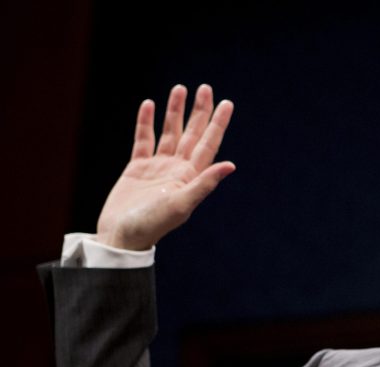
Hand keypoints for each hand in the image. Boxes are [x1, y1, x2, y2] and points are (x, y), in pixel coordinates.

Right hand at [96, 84, 235, 249]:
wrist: (122, 238)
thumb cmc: (152, 225)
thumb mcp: (181, 204)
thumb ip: (204, 184)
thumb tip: (230, 165)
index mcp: (190, 176)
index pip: (208, 144)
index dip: (218, 123)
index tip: (227, 103)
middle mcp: (177, 169)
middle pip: (191, 133)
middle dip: (199, 111)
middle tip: (205, 88)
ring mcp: (157, 168)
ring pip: (168, 132)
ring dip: (174, 112)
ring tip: (179, 88)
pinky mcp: (136, 168)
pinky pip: (143, 140)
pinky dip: (146, 122)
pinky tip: (148, 105)